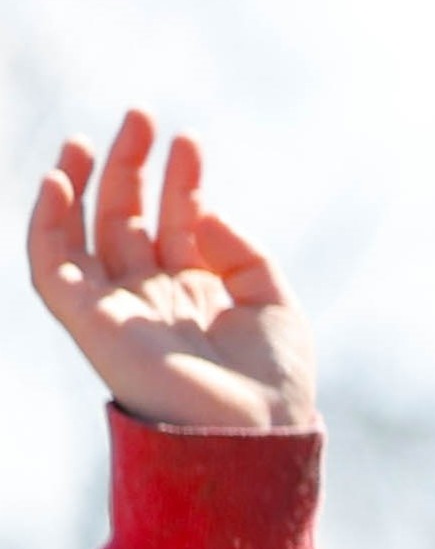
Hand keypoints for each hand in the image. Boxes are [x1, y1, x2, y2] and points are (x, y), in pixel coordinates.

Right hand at [27, 114, 311, 431]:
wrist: (256, 432)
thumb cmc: (273, 379)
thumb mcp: (270, 299)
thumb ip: (237, 249)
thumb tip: (198, 209)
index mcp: (194, 292)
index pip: (175, 221)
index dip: (180, 178)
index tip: (190, 140)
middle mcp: (150, 297)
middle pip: (126, 219)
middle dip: (128, 166)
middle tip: (139, 115)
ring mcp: (117, 309)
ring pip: (82, 236)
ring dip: (80, 184)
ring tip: (89, 137)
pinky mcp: (88, 323)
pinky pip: (51, 269)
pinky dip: (46, 226)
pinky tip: (56, 183)